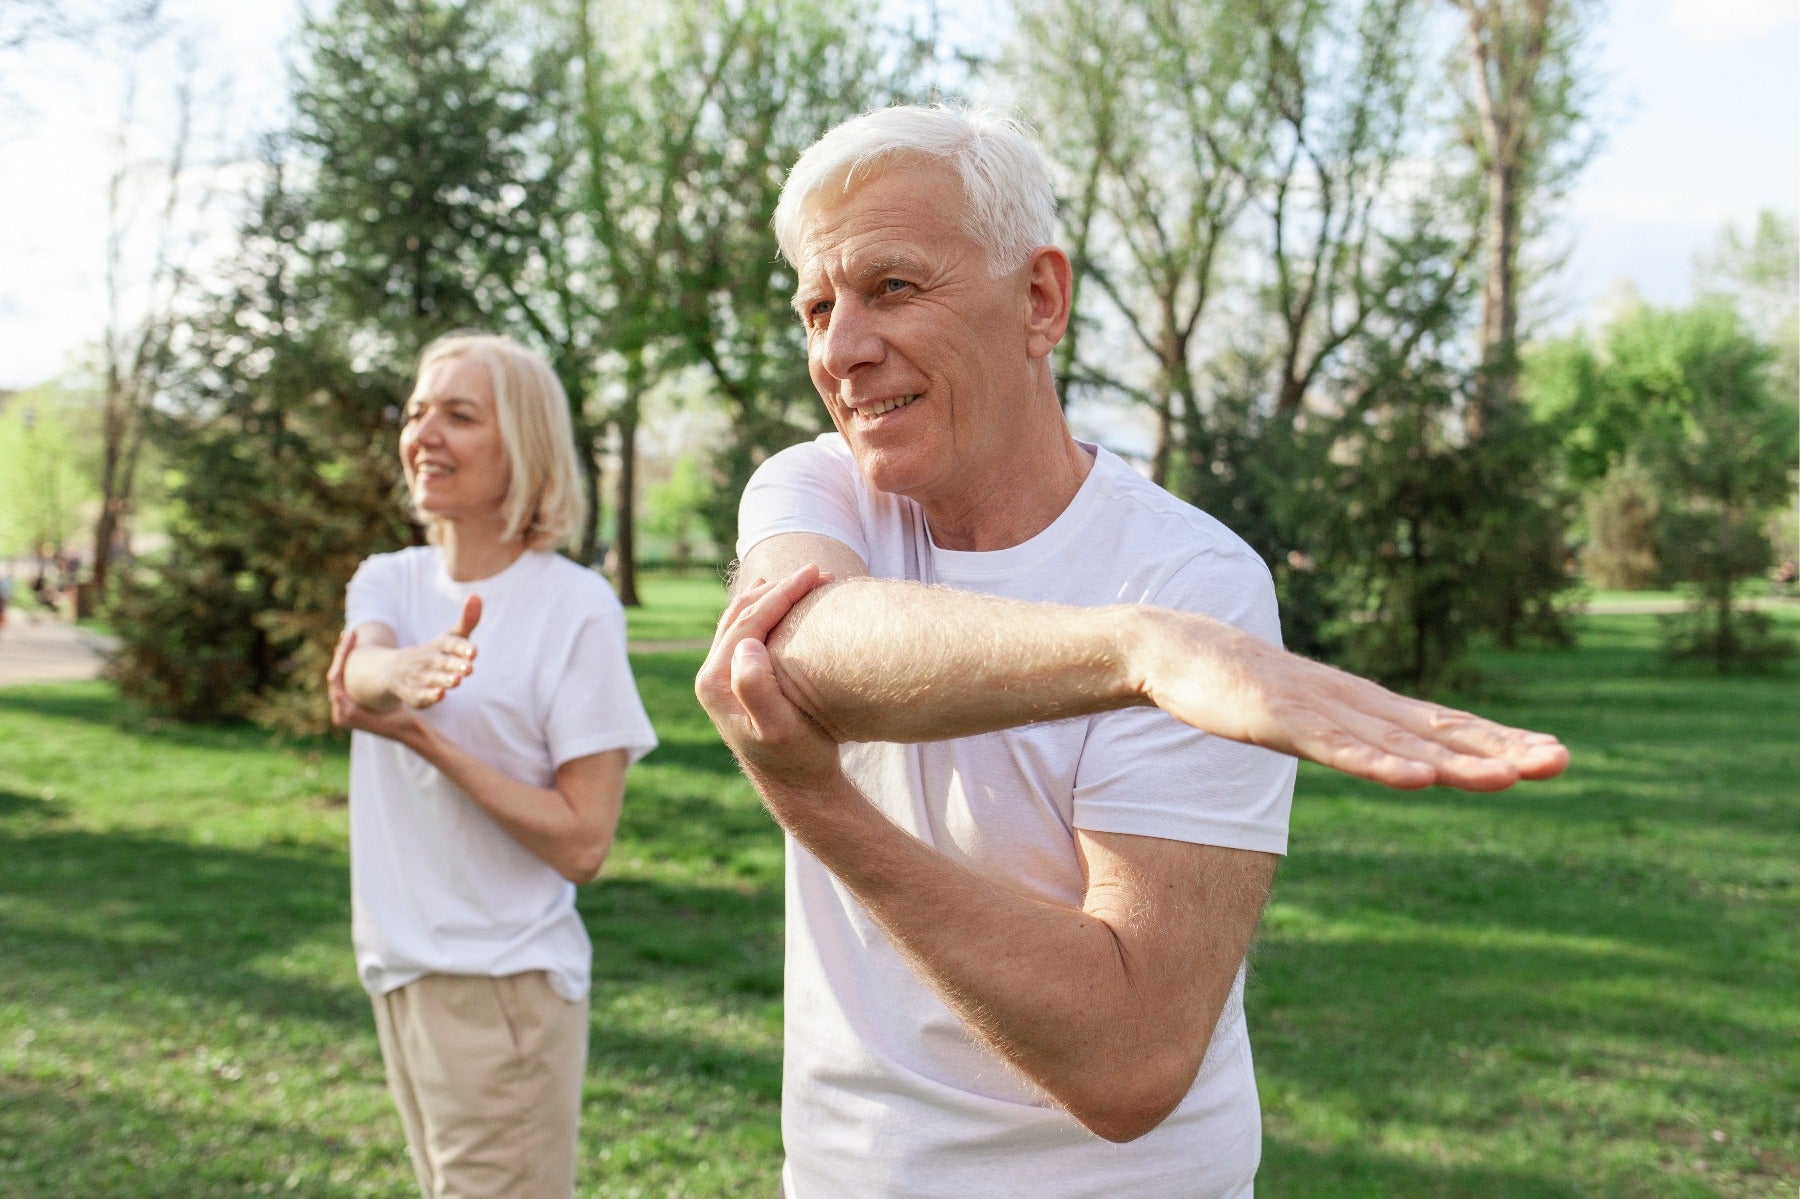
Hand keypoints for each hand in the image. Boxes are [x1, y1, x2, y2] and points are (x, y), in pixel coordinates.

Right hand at [328, 628, 426, 744]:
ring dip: (341, 657)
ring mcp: (341, 715)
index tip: (350, 637)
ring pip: (335, 678)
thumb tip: (374, 661)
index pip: (339, 677)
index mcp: (345, 707)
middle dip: (341, 653)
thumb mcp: (384, 695)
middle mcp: (339, 712)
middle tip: (348, 634)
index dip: (342, 657)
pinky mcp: (347, 716)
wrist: (408, 729)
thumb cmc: (400, 712)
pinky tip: (345, 653)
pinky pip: (339, 688)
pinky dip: (341, 668)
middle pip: (334, 675)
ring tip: (349, 639)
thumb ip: (375, 684)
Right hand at [381, 595, 481, 708]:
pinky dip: (428, 696)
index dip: (461, 648)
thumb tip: (476, 595)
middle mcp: (428, 660)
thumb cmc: (434, 652)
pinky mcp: (413, 694)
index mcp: (439, 645)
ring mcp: (418, 677)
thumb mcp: (449, 636)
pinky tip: (440, 695)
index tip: (474, 652)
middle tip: (470, 668)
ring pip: (432, 679)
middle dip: (454, 665)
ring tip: (457, 681)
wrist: (392, 671)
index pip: (450, 644)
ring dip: (444, 680)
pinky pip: (420, 696)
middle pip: (441, 662)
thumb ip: (467, 620)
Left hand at [695, 566, 841, 795]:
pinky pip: (750, 633)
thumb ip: (756, 687)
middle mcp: (711, 676)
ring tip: (804, 580)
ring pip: (742, 620)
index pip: (748, 621)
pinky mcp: (738, 682)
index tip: (815, 573)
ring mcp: (723, 678)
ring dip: (772, 596)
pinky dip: (770, 613)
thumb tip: (747, 645)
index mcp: (714, 682)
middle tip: (817, 572)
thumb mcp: (779, 727)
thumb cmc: (797, 758)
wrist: (799, 788)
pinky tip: (788, 605)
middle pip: (741, 614)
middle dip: (778, 588)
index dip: (781, 593)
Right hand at [1135, 609, 1568, 790]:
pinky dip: (1378, 764)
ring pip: (1397, 741)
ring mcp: (1319, 709)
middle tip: (1561, 760)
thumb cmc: (1243, 688)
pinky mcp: (1280, 719)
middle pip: (1437, 731)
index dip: (1499, 739)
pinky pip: (1336, 748)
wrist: (1177, 649)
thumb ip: (1351, 737)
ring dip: (1455, 760)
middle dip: (1500, 747)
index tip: (1555, 755)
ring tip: (1508, 776)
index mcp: (1366, 707)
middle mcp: (1355, 704)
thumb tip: (1394, 760)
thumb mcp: (1309, 717)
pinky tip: (1415, 779)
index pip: (1445, 725)